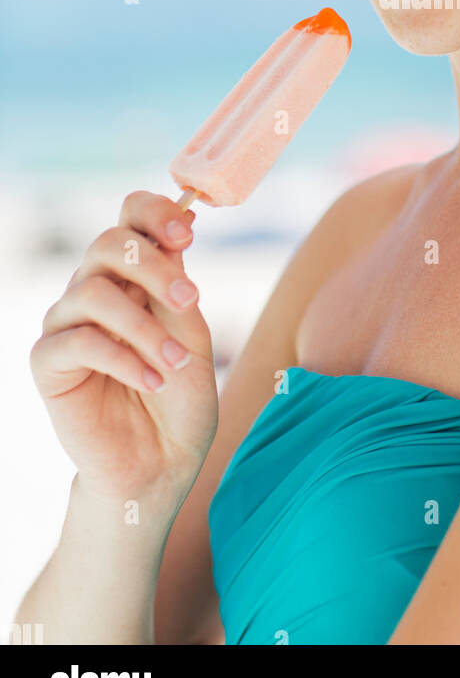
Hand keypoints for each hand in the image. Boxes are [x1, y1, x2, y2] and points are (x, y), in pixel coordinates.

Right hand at [30, 191, 218, 509]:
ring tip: (176, 361)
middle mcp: (97, 290)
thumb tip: (181, 224)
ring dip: (145, 326)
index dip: (154, 213)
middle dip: (154, 267)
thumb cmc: (181, 400)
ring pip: (94, 292)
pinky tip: (152, 380)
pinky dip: (124, 358)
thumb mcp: (192, 337)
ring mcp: (68, 324)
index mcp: (136, 276)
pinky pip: (79, 341)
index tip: (187, 234)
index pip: (131, 216)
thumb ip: (177, 288)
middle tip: (190, 302)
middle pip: (109, 243)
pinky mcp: (49, 363)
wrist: (161, 464)